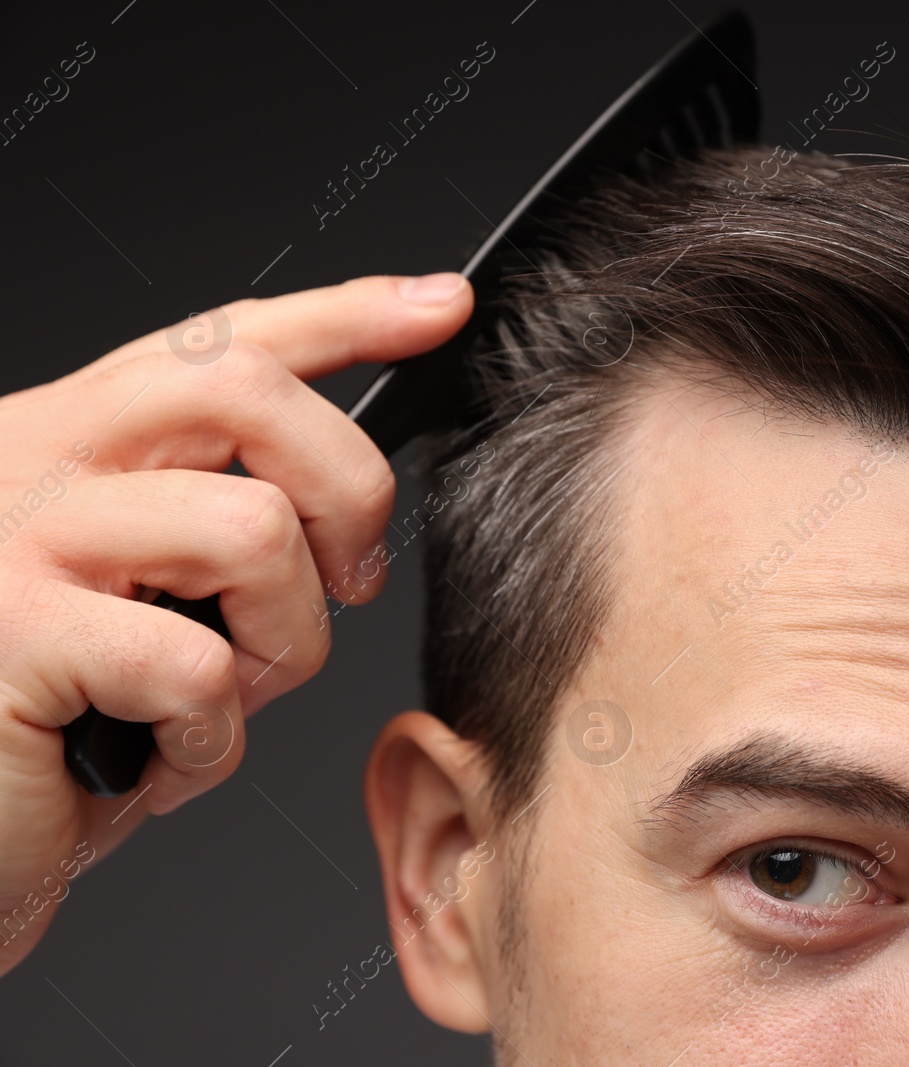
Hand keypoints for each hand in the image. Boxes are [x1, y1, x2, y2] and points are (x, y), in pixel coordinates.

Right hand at [0, 273, 471, 974]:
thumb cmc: (57, 733)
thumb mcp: (153, 603)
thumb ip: (224, 532)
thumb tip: (354, 512)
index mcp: (73, 439)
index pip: (223, 342)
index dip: (346, 315)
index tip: (442, 306)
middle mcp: (33, 460)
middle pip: (248, 393)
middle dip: (348, 491)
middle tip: (346, 581)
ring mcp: (12, 538)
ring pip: (252, 530)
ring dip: (281, 643)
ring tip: (217, 700)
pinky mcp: (9, 633)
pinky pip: (194, 665)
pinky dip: (211, 739)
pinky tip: (159, 759)